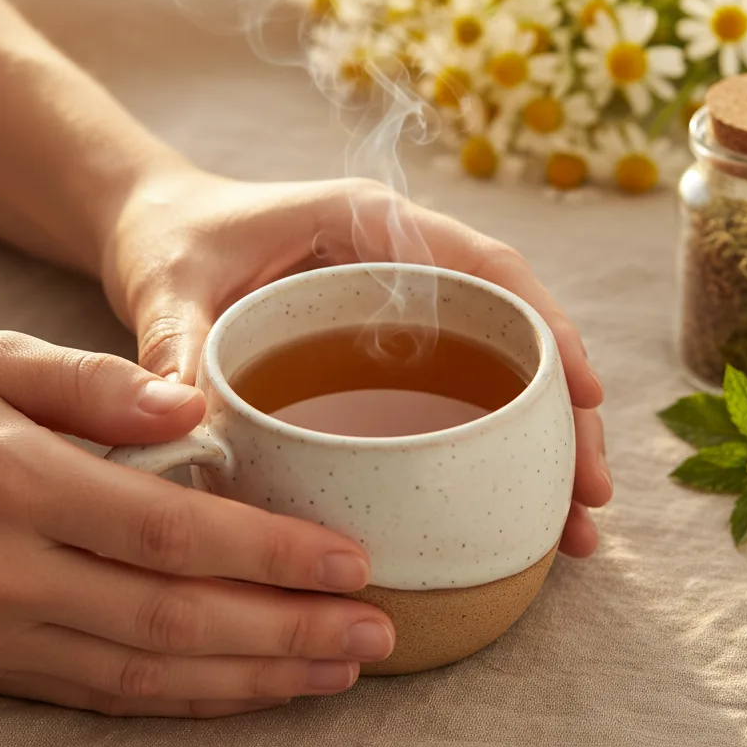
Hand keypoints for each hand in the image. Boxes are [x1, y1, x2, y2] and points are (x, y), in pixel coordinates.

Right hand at [0, 333, 394, 715]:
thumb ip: (93, 382)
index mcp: (14, 482)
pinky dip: (191, 699)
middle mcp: (7, 571)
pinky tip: (254, 691)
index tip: (352, 561)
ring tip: (338, 671)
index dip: (272, 554)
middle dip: (288, 631)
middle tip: (376, 633)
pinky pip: (108, 695)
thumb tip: (190, 405)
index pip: (173, 531)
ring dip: (255, 678)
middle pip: (176, 616)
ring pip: (150, 672)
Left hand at [102, 172, 612, 556]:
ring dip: (543, 439)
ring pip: (497, 368)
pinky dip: (492, 445)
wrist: (156, 227)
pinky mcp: (388, 350)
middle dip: (565, 407)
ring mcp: (403, 308)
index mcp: (368, 223)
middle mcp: (403, 263)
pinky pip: (457, 391)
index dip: (546, 325)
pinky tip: (511, 504)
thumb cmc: (172, 236)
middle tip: (590, 493)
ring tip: (572, 523)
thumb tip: (188, 428)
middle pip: (513, 327)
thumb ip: (174, 342)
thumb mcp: (167, 283)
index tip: (586, 394)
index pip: (484, 265)